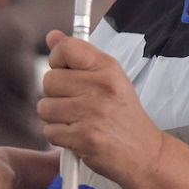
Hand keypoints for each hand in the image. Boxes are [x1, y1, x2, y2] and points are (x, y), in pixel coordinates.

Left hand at [39, 30, 163, 187]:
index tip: (65, 70)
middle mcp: (101, 87)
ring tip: (76, 120)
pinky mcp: (84, 137)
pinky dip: (58, 136)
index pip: (66, 48)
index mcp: (108, 68)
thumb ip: (79, 57)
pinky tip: (76, 135)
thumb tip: (51, 36)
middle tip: (74, 103)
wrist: (144, 153)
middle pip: (49, 80)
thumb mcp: (109, 79)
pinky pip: (49, 131)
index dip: (57, 59)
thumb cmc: (123, 114)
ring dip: (54, 117)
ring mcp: (92, 113)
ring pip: (45, 107)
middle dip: (54, 94)